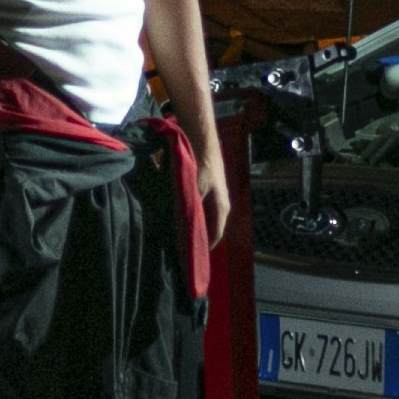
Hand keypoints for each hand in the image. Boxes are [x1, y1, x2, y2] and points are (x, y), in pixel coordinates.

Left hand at [187, 138, 233, 255]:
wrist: (201, 137)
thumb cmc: (201, 163)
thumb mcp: (195, 188)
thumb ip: (191, 209)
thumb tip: (185, 231)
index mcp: (222, 208)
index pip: (215, 236)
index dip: (204, 249)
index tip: (190, 261)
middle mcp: (221, 205)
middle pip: (210, 229)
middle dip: (197, 239)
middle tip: (180, 251)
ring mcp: (214, 196)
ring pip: (204, 219)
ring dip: (193, 227)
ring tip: (177, 238)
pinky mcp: (206, 188)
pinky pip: (199, 209)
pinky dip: (190, 215)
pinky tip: (178, 217)